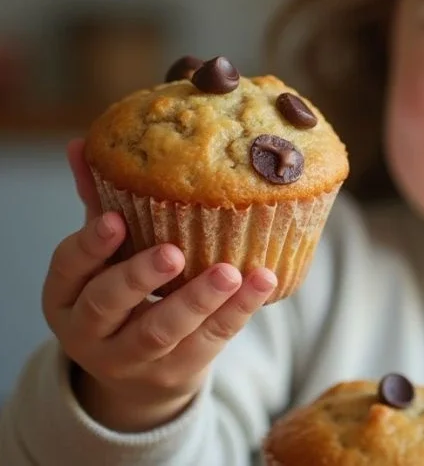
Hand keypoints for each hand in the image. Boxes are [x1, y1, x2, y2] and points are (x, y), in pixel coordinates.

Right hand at [41, 139, 278, 431]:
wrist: (140, 376)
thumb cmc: (123, 296)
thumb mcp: (105, 257)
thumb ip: (99, 204)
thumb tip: (82, 143)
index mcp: (65, 295)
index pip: (69, 268)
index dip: (90, 245)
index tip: (115, 219)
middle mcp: (90, 331)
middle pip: (108, 304)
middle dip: (140, 277)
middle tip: (173, 252)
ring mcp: (132, 359)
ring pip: (160, 332)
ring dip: (198, 300)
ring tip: (230, 272)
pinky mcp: (177, 372)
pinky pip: (209, 342)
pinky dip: (236, 312)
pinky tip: (261, 282)